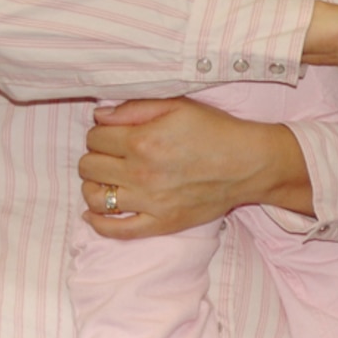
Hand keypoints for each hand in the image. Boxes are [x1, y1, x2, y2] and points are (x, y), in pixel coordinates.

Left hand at [78, 97, 309, 237]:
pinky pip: (117, 230)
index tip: (114, 134)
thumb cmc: (216, 131)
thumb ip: (135, 108)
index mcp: (142, 142)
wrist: (249, 164)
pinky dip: (99, 223)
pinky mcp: (161, 224)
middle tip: (113, 156)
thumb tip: (100, 117)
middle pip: (89, 167)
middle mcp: (141, 174)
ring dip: (94, 186)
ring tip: (107, 180)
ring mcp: (149, 203)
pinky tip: (95, 213)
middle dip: (96, 157)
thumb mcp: (178, 106)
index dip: (101, 133)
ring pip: (95, 198)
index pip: (94, 138)